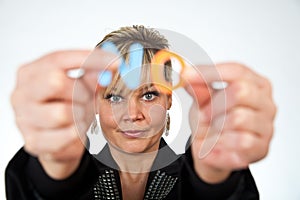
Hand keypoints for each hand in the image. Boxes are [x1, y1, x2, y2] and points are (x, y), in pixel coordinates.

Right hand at [11, 50, 117, 178]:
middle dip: (82, 91)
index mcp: (30, 73)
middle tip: (89, 98)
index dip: (90, 59)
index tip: (115, 61)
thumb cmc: (65, 107)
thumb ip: (91, 76)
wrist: (56, 140)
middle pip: (55, 81)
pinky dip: (80, 131)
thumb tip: (106, 71)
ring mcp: (24, 119)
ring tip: (82, 115)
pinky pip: (68, 135)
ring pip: (62, 112)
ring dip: (82, 114)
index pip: (58, 58)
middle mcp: (21, 94)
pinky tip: (77, 128)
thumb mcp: (79, 86)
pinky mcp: (34, 142)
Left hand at [183, 63, 275, 182]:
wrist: (211, 150)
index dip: (211, 72)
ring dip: (216, 126)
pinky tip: (214, 145)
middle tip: (203, 115)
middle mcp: (266, 103)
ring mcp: (266, 126)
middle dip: (214, 104)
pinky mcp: (262, 148)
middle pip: (241, 91)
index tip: (186, 74)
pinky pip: (240, 142)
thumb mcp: (202, 102)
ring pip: (239, 118)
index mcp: (255, 84)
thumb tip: (188, 77)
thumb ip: (199, 90)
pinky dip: (221, 143)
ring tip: (211, 131)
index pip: (237, 71)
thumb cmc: (211, 121)